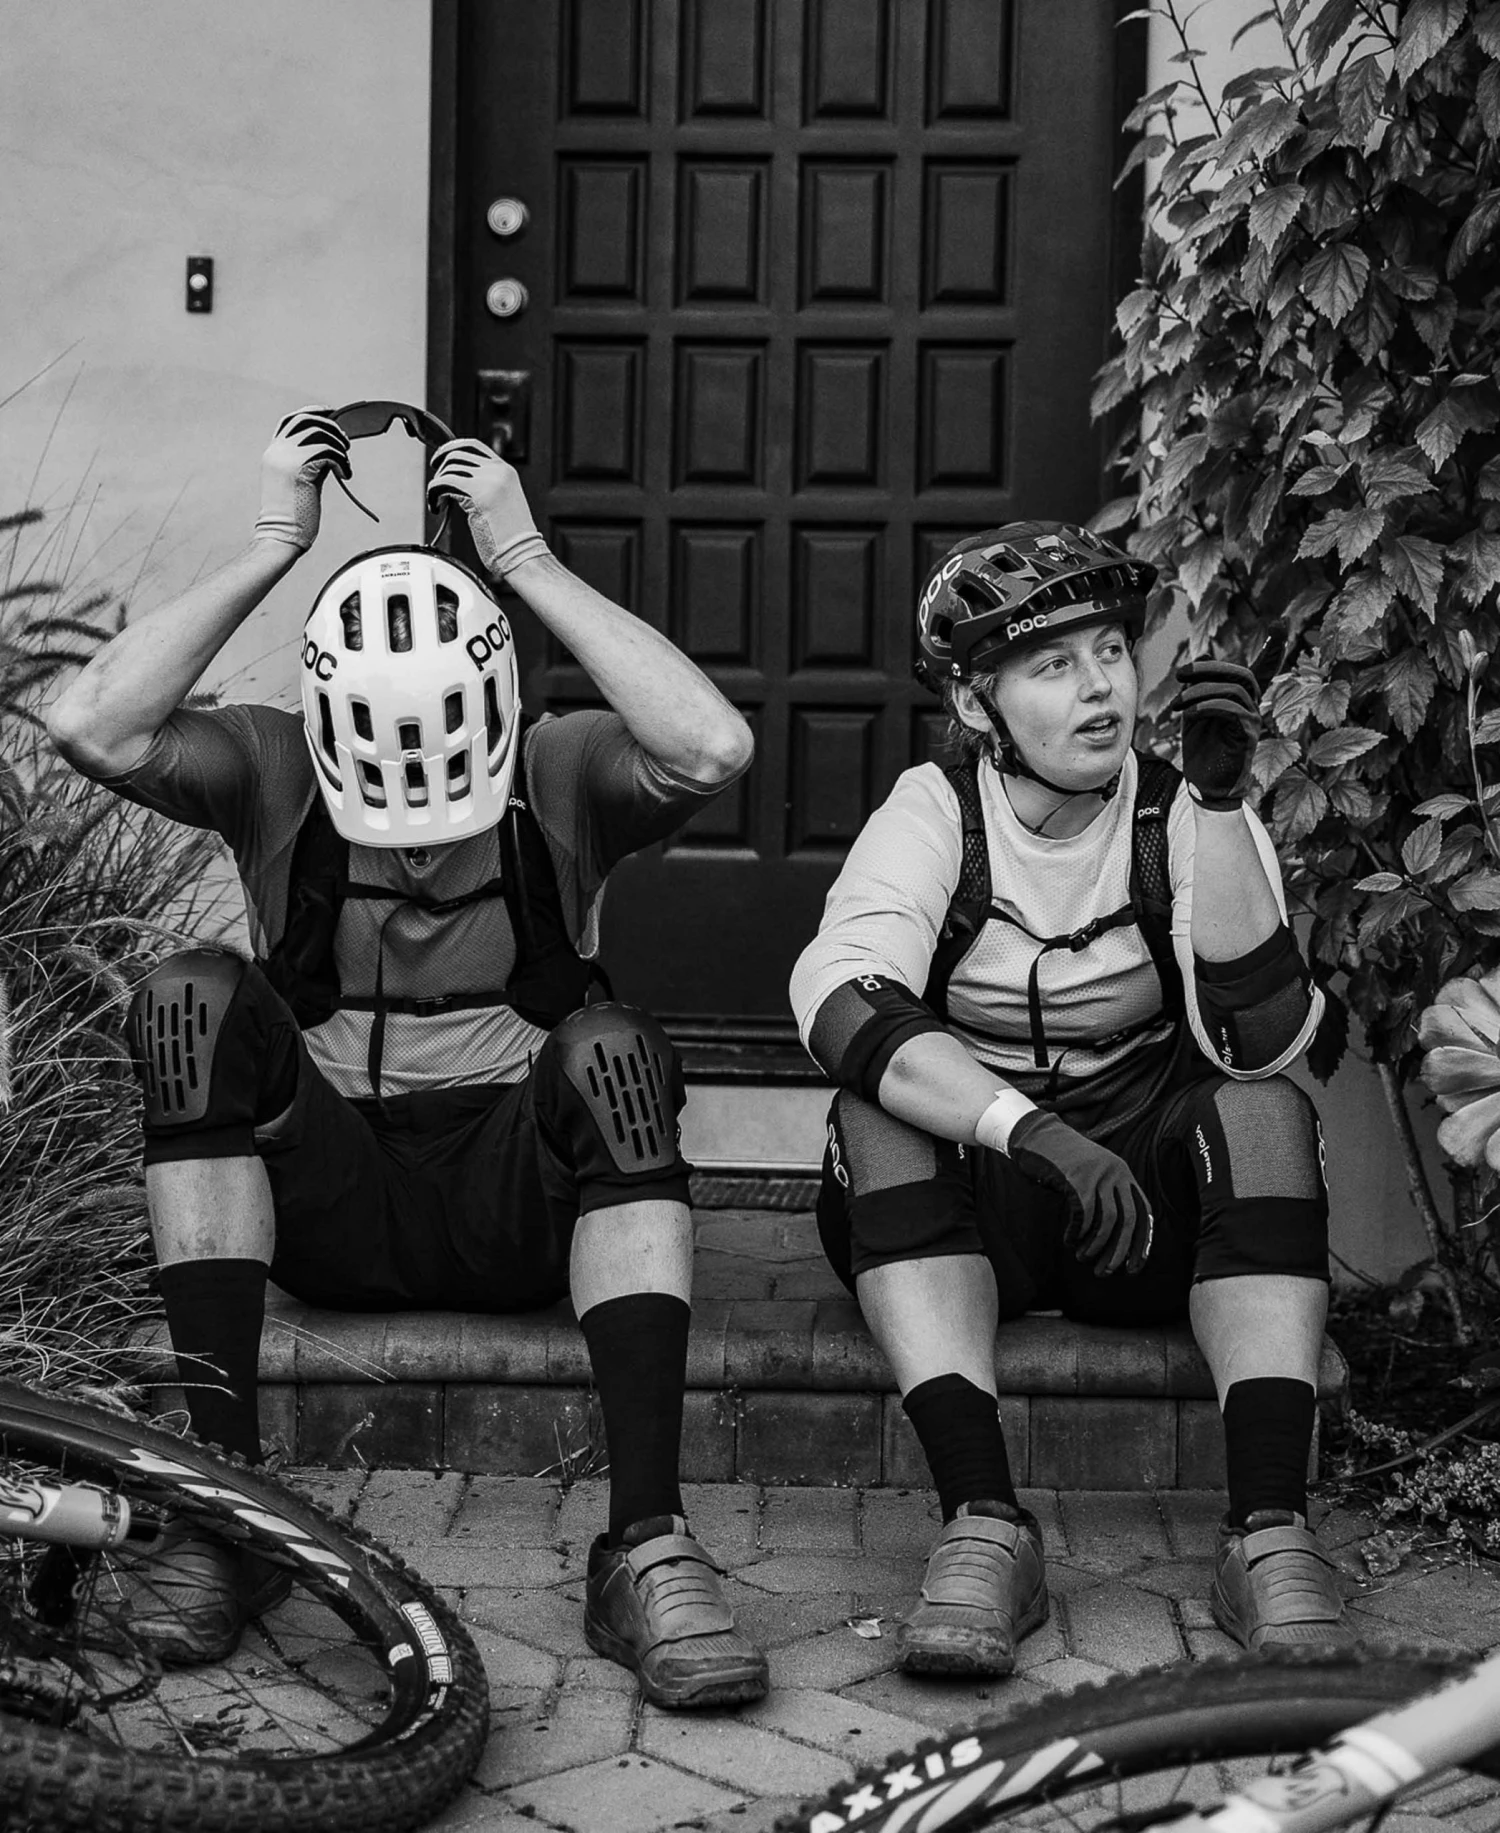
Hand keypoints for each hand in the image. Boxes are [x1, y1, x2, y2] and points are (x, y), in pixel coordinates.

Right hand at [253, 408, 350, 551]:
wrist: (281, 534)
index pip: (290, 420)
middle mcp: (277, 451)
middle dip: (330, 425)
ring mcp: (287, 457)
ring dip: (340, 446)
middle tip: (345, 441)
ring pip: (320, 433)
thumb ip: (311, 460)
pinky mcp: (300, 468)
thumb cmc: (293, 514)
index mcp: (274, 452)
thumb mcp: (300, 479)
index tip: (330, 412)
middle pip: (306, 420)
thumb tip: (334, 446)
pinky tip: (346, 474)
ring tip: (346, 463)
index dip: (311, 412)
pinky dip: (342, 461)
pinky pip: (329, 452)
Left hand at [427, 439, 547, 578]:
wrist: (522, 553)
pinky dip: (433, 492)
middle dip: (440, 465)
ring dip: (436, 483)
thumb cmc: (512, 538)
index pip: (473, 446)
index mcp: (506, 471)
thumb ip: (485, 486)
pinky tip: (436, 505)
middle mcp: (498, 470)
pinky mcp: (477, 493)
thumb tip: (459, 482)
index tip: (441, 460)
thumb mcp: (502, 502)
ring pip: (449, 466)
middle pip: (457, 452)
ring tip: (437, 500)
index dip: (452, 449)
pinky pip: (444, 482)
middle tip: (435, 481)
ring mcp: (489, 480)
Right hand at [1006, 1109, 1153, 1276]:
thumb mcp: (1093, 1174)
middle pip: (1129, 1220)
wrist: (1037, 1136)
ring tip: (1083, 1257)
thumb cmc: (1063, 1162)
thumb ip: (1107, 1197)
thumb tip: (1116, 1241)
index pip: (1143, 1213)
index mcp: (1124, 1173)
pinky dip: (1078, 1233)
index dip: (1141, 1243)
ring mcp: (1098, 1173)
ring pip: (1107, 1220)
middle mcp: (1116, 1171)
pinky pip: (1084, 1214)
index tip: (1133, 1268)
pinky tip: (1070, 1240)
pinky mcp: (1078, 1177)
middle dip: (1119, 1251)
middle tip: (1105, 1271)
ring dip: (1095, 1245)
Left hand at [1169, 658, 1262, 810]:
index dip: (1274, 647)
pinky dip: (1208, 706)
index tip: (1282, 623)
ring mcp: (1253, 721)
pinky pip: (1232, 710)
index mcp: (1243, 699)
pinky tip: (1189, 712)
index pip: (1264, 668)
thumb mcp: (1196, 712)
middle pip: (1242, 673)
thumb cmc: (1203, 750)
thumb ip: (1201, 686)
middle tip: (1181, 673)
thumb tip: (1202, 657)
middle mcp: (1254, 706)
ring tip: (1178, 703)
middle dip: (1210, 668)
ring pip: (1234, 690)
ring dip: (1200, 691)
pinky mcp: (1247, 735)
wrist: (1207, 786)